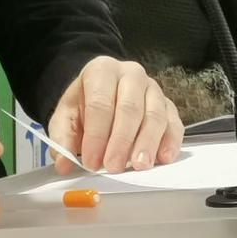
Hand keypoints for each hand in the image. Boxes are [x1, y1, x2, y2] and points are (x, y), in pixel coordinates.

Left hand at [48, 56, 182, 174]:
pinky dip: (171, 142)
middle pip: (129, 108)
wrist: (101, 93)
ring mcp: (153, 88)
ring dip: (147, 143)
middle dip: (121, 141)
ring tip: (139, 165)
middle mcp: (131, 74)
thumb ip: (62, 140)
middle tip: (114, 167)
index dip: (96, 135)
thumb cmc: (85, 105)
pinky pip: (174, 123)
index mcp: (101, 71)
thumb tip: (62, 164)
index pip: (100, 103)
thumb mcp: (65, 118)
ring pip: (155, 115)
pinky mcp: (169, 105)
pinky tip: (163, 158)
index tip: (91, 161)